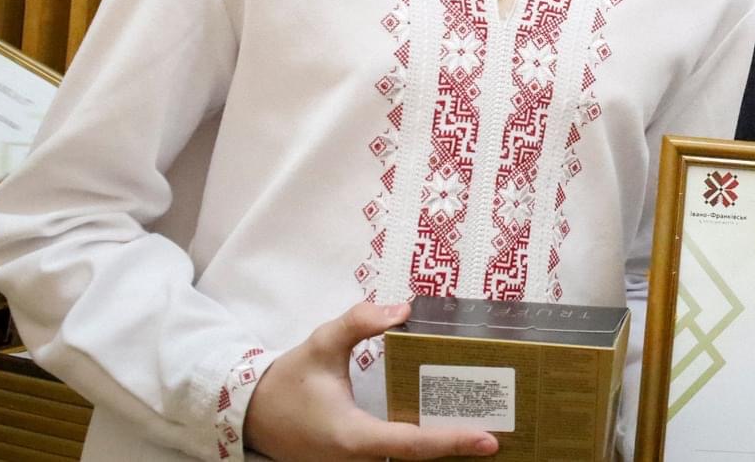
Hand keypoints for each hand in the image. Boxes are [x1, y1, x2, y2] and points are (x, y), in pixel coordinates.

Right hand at [243, 300, 498, 459]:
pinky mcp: (357, 461)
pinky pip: (397, 456)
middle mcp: (359, 460)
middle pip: (418, 459)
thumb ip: (359, 322)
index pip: (412, 445)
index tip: (488, 441)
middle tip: (501, 432)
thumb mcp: (322, 343)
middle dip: (458, 448)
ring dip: (443, 447)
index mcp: (354, 438)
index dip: (452, 443)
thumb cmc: (289, 380)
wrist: (252, 414)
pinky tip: (450, 430)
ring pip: (408, 461)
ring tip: (485, 430)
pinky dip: (425, 446)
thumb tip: (402, 309)